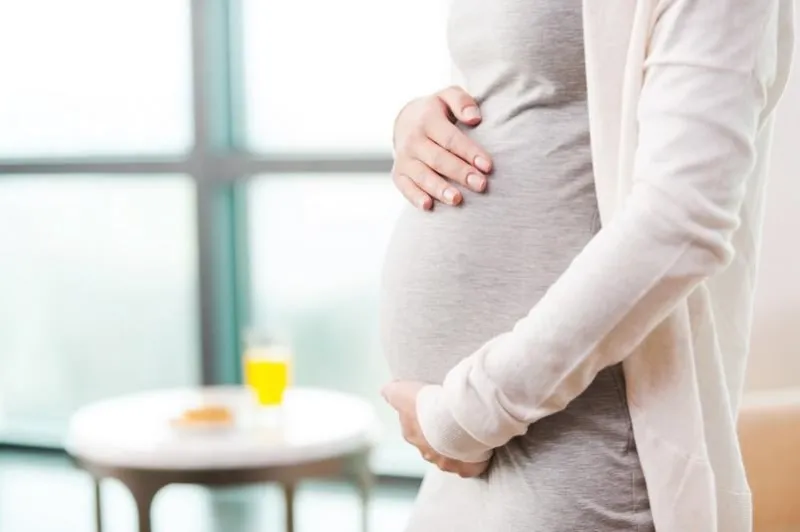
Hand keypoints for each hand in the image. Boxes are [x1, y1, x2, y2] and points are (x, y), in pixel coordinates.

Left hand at [382, 381, 489, 477]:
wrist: (456, 418)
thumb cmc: (430, 405)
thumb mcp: (402, 392)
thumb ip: (391, 392)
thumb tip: (385, 391)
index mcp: (410, 434)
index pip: (411, 427)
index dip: (421, 418)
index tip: (433, 407)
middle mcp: (426, 452)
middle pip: (430, 444)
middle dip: (438, 435)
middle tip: (450, 419)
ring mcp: (445, 462)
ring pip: (449, 456)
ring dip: (455, 447)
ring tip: (466, 432)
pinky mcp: (465, 468)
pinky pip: (469, 466)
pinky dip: (474, 459)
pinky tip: (478, 448)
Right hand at [392, 86, 492, 209]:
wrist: (405, 121)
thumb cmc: (438, 112)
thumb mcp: (448, 96)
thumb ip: (462, 102)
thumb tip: (475, 118)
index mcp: (427, 120)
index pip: (451, 139)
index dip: (470, 153)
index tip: (488, 166)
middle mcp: (413, 140)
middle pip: (438, 159)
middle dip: (460, 173)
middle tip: (481, 185)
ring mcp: (404, 158)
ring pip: (422, 176)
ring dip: (440, 189)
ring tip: (457, 200)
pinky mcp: (398, 174)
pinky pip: (405, 187)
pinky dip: (415, 197)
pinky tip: (428, 206)